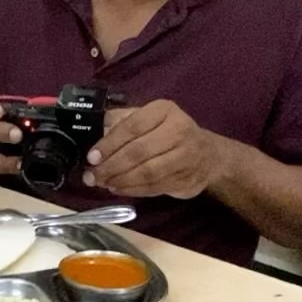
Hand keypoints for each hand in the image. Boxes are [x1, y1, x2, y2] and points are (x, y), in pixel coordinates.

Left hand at [83, 100, 224, 198]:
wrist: (209, 154)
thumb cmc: (170, 132)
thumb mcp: (148, 117)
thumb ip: (122, 120)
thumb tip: (94, 127)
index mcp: (164, 111)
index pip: (132, 127)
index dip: (109, 143)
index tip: (92, 156)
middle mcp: (178, 131)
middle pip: (138, 152)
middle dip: (111, 166)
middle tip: (92, 176)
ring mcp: (185, 156)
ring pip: (146, 172)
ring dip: (120, 180)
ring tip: (103, 183)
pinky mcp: (186, 178)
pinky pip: (154, 187)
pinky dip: (133, 190)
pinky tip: (119, 188)